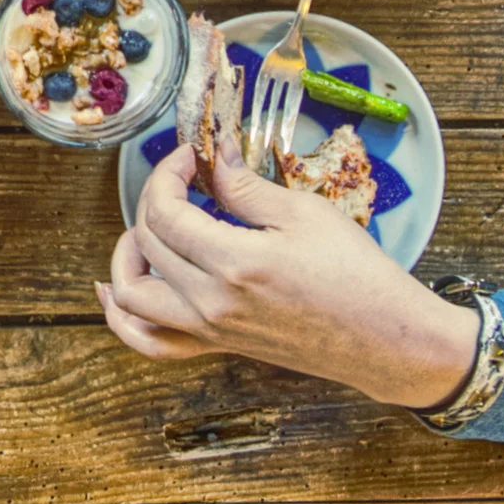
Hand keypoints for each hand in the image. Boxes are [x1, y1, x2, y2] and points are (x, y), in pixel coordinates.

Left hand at [98, 140, 480, 409]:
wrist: (389, 342)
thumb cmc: (359, 276)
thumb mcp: (305, 215)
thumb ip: (246, 188)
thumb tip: (214, 157)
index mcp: (235, 264)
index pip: (165, 210)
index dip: (168, 172)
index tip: (192, 156)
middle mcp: (212, 303)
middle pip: (146, 241)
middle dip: (154, 197)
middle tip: (184, 179)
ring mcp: (211, 330)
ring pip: (132, 295)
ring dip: (126, 253)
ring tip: (150, 226)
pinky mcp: (218, 346)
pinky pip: (150, 342)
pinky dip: (123, 317)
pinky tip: (114, 289)